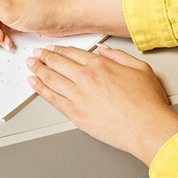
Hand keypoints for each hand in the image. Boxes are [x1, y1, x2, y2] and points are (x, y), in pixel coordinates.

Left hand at [26, 44, 177, 166]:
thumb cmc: (147, 102)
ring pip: (50, 78)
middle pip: (57, 62)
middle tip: (36, 53)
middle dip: (43, 56)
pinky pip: (52, 98)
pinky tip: (33, 83)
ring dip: (37, 69)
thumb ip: (119, 56)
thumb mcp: (140, 68)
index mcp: (99, 65)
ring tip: (30, 64)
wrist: (148, 129)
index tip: (51, 48)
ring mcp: (78, 96)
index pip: (71, 53)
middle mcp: (85, 78)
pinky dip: (39, 88)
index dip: (58, 49)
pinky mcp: (75, 114)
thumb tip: (103, 50)